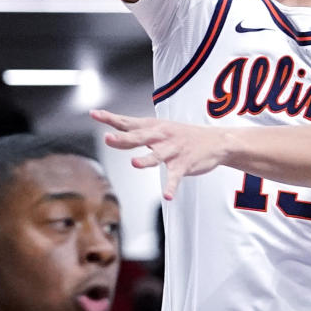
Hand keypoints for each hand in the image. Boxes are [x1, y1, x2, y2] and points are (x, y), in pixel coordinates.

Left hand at [91, 110, 225, 199]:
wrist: (216, 141)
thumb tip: (112, 135)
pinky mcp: (184, 165)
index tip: (94, 113)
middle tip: (107, 138)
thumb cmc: (182, 135)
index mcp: (153, 127)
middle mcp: (161, 137)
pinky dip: (172, 186)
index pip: (128, 122)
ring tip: (135, 164)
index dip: (110, 118)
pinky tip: (167, 196)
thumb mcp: (160, 129)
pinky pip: (175, 177)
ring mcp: (173, 151)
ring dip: (146, 160)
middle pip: (139, 137)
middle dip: (123, 138)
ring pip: (157, 156)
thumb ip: (137, 133)